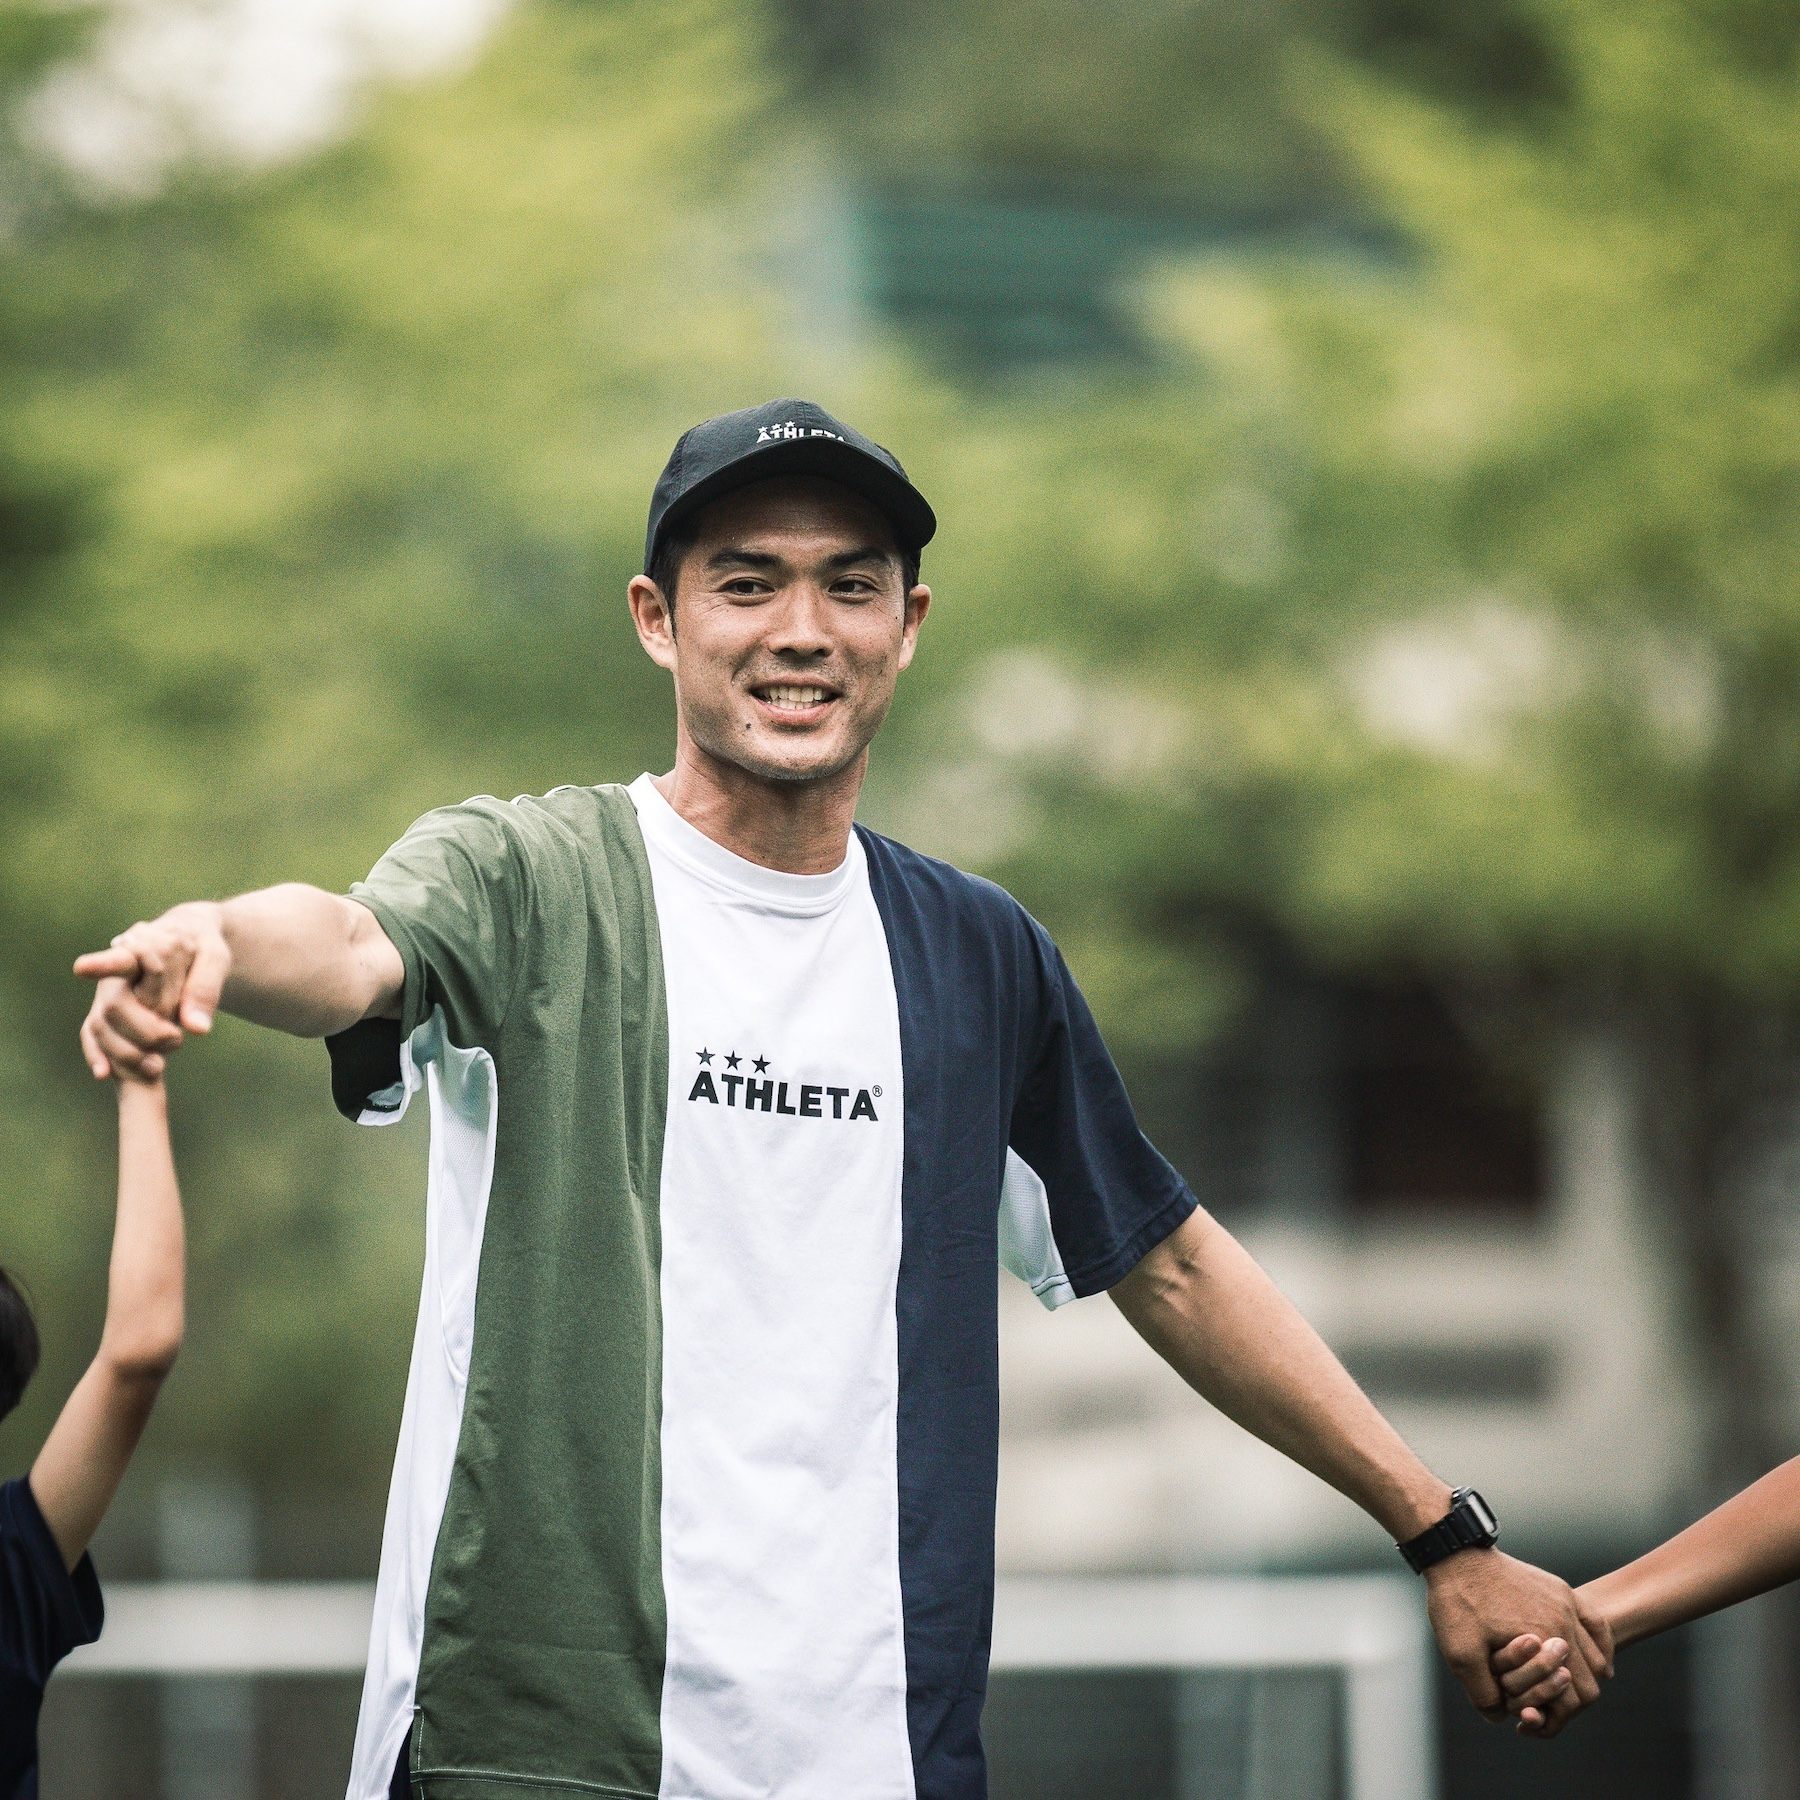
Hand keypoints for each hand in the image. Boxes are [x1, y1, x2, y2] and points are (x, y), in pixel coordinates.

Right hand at [75, 901, 229, 1079]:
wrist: (187, 949)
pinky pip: (90, 1036)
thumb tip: (196, 1029)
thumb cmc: (201, 948)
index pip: (123, 957)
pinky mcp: (104, 1015)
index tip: (81, 968)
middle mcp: (118, 972)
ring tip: (160, 1065)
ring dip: (129, 1051)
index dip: (103, 964)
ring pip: (101, 1025)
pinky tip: (104, 1073)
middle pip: (116, 1005)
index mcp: (143, 948)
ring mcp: (106, 994)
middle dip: (147, 1031)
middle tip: (177, 1039)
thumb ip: (205, 988)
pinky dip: (97, 1055)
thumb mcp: (215, 958)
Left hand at [1425, 1549, 1613, 1735]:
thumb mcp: (1460, 1654)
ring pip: (1597, 1656)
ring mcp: (1565, 1601)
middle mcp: (1563, 1620)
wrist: (1455, 1555)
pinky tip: (1588, 1660)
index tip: (1530, 1723)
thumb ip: (1482, 1693)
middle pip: (1590, 1681)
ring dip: (1584, 1677)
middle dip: (1570, 1703)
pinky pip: (1596, 1624)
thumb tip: (1500, 1718)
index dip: (1554, 1720)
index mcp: (1544, 1639)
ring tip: (1559, 1688)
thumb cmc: (1456, 1602)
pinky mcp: (1560, 1589)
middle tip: (1545, 1708)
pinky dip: (1599, 1648)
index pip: (1572, 1699)